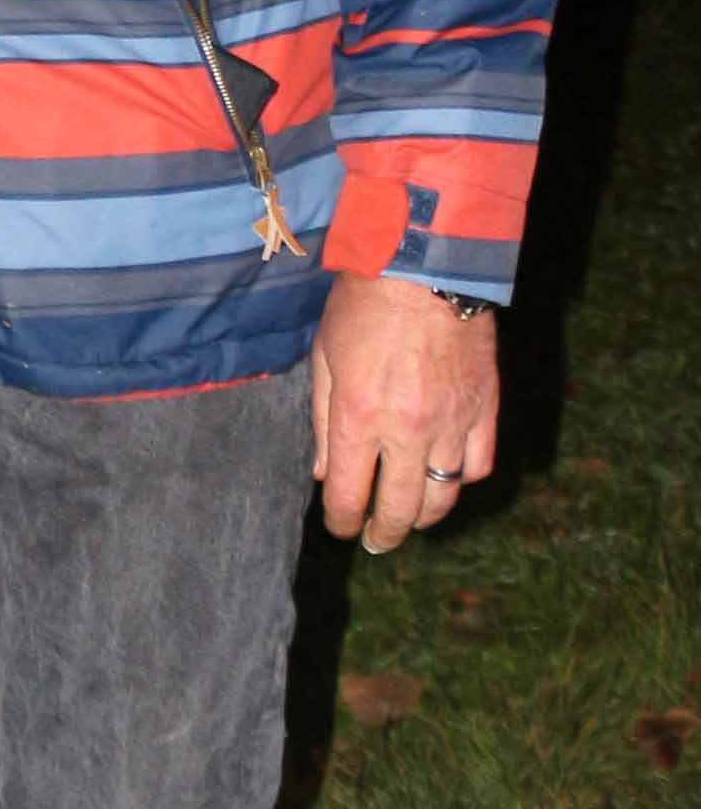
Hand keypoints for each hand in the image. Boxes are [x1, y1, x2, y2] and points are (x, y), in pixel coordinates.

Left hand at [312, 271, 498, 553]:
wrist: (426, 267)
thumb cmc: (364, 306)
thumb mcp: (324, 358)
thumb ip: (323, 422)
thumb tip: (325, 474)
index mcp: (361, 418)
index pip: (350, 495)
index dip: (344, 521)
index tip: (341, 527)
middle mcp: (409, 430)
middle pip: (401, 508)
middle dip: (385, 533)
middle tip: (377, 541)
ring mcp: (453, 422)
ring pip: (444, 495)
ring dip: (425, 516)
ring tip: (413, 519)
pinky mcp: (485, 408)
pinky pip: (479, 464)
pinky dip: (463, 479)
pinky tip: (448, 478)